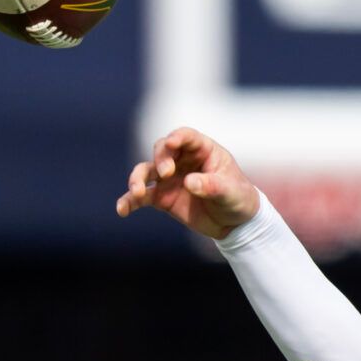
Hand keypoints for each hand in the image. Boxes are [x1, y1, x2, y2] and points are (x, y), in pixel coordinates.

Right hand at [116, 126, 260, 237]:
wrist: (236, 224)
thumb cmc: (238, 199)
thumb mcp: (232, 192)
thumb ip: (212, 186)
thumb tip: (189, 182)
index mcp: (203, 151)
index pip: (186, 137)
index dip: (178, 138)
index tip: (172, 143)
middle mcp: (182, 160)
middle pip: (162, 150)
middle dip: (160, 159)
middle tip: (166, 173)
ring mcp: (169, 178)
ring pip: (145, 171)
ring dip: (138, 178)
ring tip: (138, 192)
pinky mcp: (162, 197)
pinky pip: (141, 197)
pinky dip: (130, 201)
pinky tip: (122, 210)